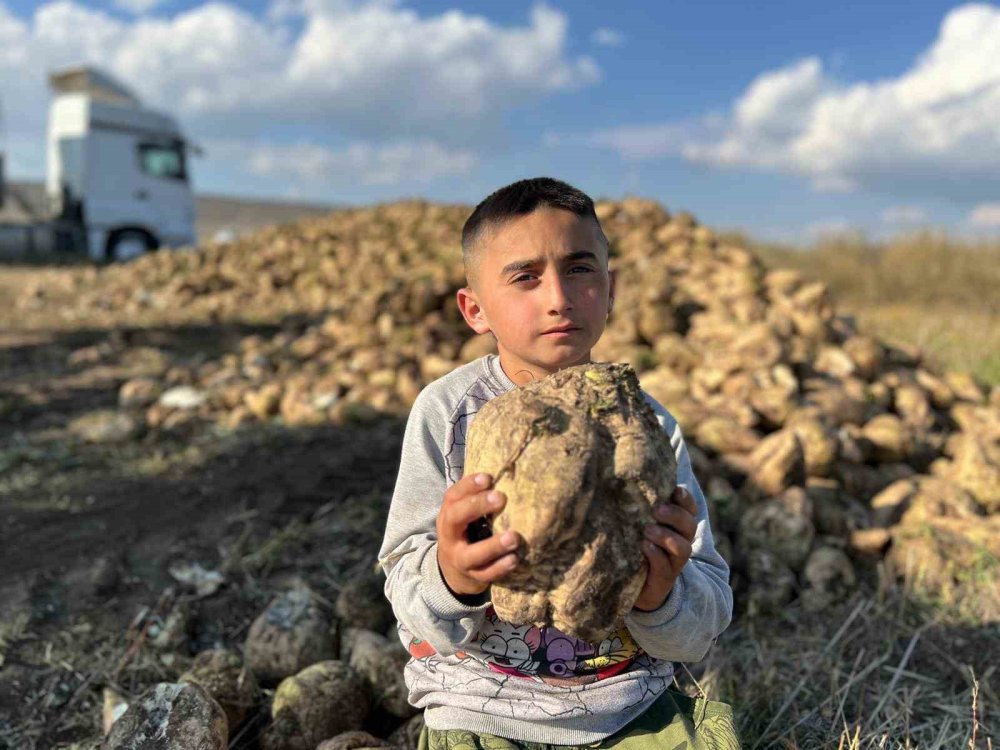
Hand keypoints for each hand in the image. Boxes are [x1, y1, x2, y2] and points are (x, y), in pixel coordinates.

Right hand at [436, 472, 520, 597]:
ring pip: (472, 554)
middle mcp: (450, 535)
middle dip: (476, 507)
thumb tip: (509, 469)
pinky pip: (485, 575)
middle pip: (456, 518)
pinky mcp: (473, 577)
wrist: (452, 571)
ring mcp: (460, 558)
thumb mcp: (464, 515)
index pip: (453, 496)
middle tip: (500, 498)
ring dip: (493, 545)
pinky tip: (514, 559)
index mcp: (448, 515)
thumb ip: (477, 498)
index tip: (488, 477)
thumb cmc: (467, 532)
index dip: (468, 486)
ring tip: (514, 537)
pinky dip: (500, 568)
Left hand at [633, 486, 697, 612]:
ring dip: (666, 536)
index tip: (675, 490)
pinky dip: (656, 555)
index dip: (686, 499)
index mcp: (677, 526)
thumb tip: (624, 470)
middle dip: (675, 515)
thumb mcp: (638, 522)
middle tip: (656, 509)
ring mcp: (674, 562)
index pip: (690, 509)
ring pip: (683, 547)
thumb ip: (639, 503)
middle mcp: (680, 542)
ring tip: (647, 530)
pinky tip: (644, 546)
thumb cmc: (636, 545)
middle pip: (689, 525)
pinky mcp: (664, 579)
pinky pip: (665, 567)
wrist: (635, 585)